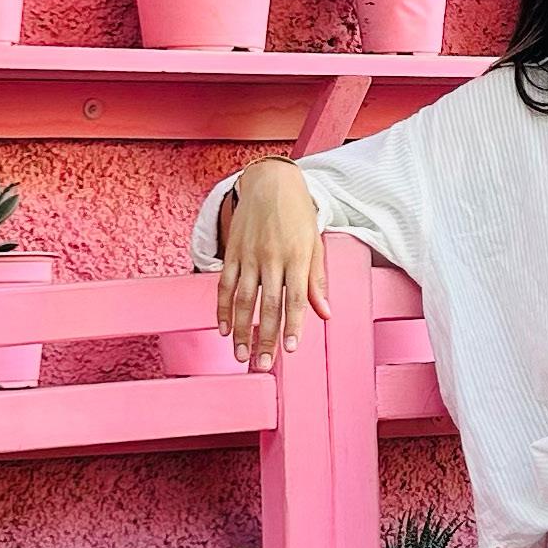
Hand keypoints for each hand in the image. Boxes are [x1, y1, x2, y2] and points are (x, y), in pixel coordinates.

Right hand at [216, 163, 327, 368]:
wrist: (270, 182)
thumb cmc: (298, 215)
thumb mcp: (315, 243)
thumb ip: (317, 280)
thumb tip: (325, 314)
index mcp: (298, 256)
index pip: (296, 298)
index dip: (293, 325)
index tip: (290, 349)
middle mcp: (273, 257)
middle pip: (268, 304)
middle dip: (265, 337)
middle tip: (262, 364)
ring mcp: (250, 255)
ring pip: (244, 299)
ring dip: (241, 330)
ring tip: (241, 355)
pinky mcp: (233, 252)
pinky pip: (225, 284)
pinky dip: (222, 308)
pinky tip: (223, 328)